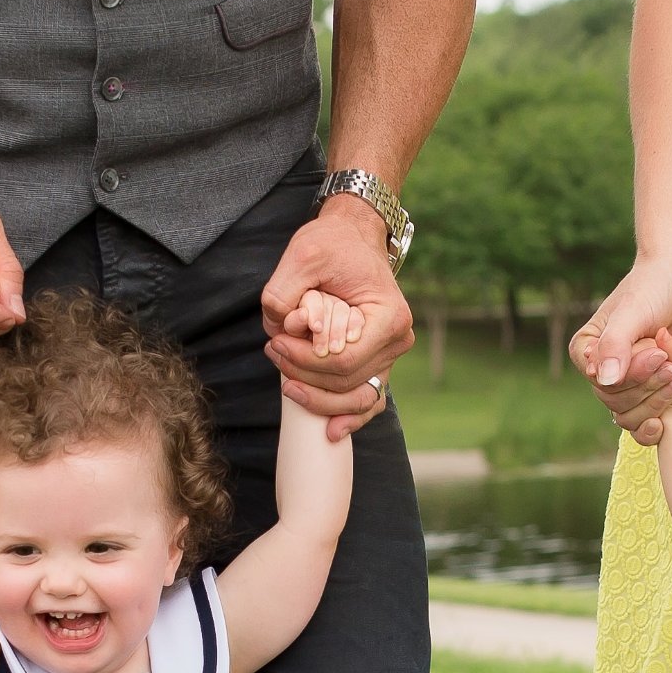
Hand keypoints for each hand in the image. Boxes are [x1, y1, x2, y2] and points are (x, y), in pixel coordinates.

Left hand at [261, 196, 411, 442]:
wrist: (354, 240)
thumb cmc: (333, 245)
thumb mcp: (304, 254)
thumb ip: (285, 291)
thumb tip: (278, 328)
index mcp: (389, 317)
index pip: (344, 360)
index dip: (305, 362)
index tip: (276, 344)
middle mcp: (397, 341)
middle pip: (348, 383)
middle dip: (305, 376)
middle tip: (274, 352)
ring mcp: (390, 357)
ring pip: (356, 398)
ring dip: (319, 399)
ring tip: (287, 385)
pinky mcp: (378, 363)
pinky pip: (367, 400)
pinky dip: (350, 418)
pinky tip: (331, 432)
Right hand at [571, 254, 671, 445]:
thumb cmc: (654, 287)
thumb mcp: (633, 312)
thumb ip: (616, 345)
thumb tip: (605, 381)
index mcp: (588, 349)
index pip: (599, 381)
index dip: (629, 374)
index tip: (654, 350)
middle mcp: (604, 367)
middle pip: (615, 400)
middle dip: (646, 382)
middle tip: (667, 357)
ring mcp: (628, 379)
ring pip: (632, 411)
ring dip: (657, 395)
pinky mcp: (651, 386)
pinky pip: (649, 412)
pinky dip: (663, 406)